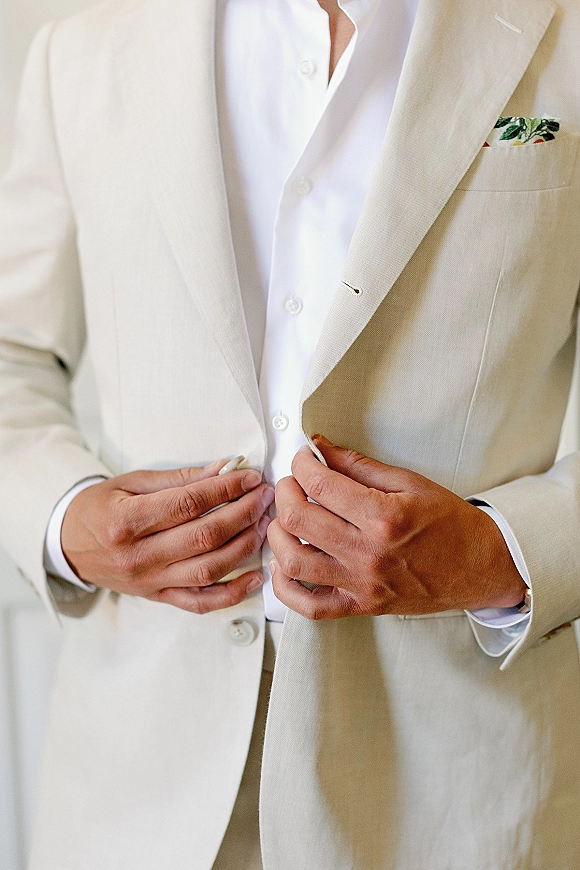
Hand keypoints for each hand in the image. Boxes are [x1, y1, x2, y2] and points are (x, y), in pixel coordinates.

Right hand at [61, 461, 273, 612]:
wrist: (68, 544)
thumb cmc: (100, 508)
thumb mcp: (131, 482)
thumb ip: (179, 478)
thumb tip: (224, 469)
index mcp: (126, 521)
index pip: (187, 504)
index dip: (225, 489)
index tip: (249, 476)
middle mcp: (139, 556)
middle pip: (204, 536)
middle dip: (243, 513)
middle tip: (264, 496)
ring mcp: (150, 581)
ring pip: (208, 570)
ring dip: (244, 546)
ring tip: (263, 525)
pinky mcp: (158, 597)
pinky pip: (201, 602)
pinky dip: (232, 593)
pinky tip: (255, 576)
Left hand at [267, 436, 525, 619]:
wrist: (483, 568)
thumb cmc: (452, 525)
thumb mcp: (411, 483)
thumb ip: (359, 466)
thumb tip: (320, 448)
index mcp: (384, 517)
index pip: (320, 485)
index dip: (302, 464)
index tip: (304, 457)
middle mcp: (368, 553)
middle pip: (298, 518)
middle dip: (286, 490)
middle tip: (293, 481)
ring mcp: (362, 584)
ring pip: (293, 561)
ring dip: (278, 533)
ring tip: (287, 518)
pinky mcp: (360, 606)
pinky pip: (309, 605)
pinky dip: (285, 586)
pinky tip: (284, 563)